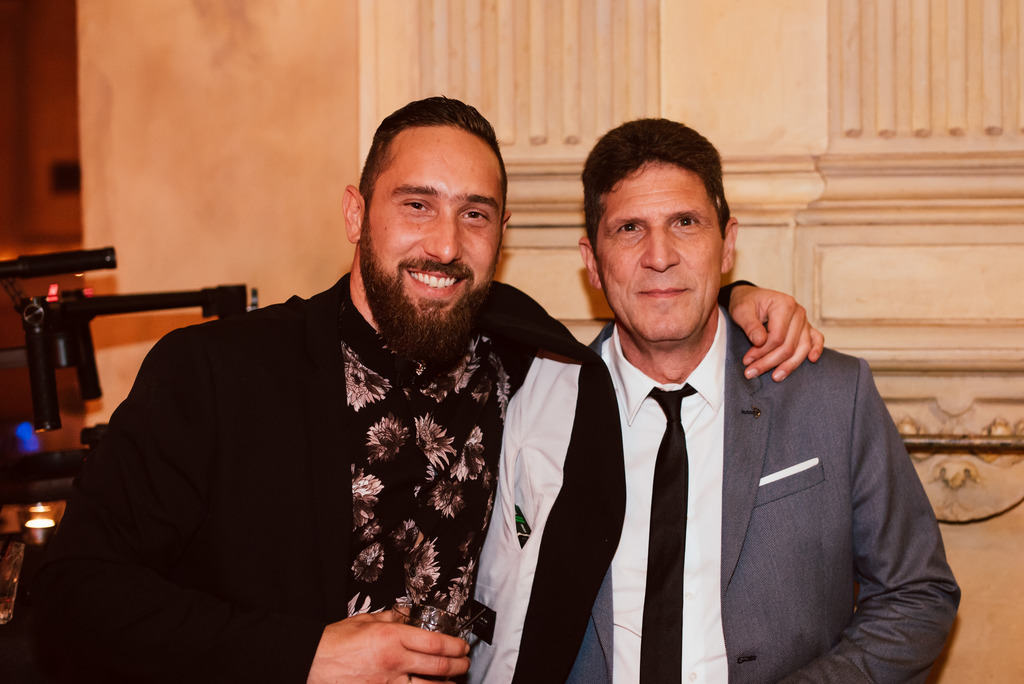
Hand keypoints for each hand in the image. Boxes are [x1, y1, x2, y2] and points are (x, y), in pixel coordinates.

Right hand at [306, 610, 469, 683]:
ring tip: (455, 681)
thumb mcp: (364, 621)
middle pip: (439, 666)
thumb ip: (390, 617)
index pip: (436, 643)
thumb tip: (406, 614)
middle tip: (465, 663)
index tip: (462, 646)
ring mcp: (388, 683)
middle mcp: (394, 661)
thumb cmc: (333, 643)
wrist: (310, 663)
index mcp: (391, 637)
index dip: (456, 646)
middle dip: (459, 665)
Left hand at [727, 284, 823, 381]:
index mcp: (784, 305)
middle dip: (770, 362)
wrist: (751, 297)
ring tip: (775, 377)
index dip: (761, 352)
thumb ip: (750, 325)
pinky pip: (816, 339)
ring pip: (802, 348)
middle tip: (751, 373)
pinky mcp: (806, 327)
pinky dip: (816, 350)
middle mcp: (798, 312)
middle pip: (789, 346)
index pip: (777, 337)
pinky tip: (812, 360)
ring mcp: (804, 320)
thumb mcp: (741, 310)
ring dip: (789, 365)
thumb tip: (760, 341)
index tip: (747, 361)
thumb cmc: (746, 303)